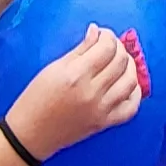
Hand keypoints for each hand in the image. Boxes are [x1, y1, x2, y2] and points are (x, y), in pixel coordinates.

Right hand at [7, 24, 146, 157]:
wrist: (31, 133)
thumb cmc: (36, 99)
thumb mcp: (54, 68)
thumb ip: (80, 49)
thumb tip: (96, 32)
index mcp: (76, 75)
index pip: (106, 48)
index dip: (108, 36)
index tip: (102, 34)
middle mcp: (92, 92)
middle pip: (121, 62)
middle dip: (118, 47)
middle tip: (109, 45)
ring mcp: (101, 110)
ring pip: (130, 81)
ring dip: (129, 67)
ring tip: (120, 61)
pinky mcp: (104, 123)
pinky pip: (131, 107)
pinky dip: (134, 93)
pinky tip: (128, 84)